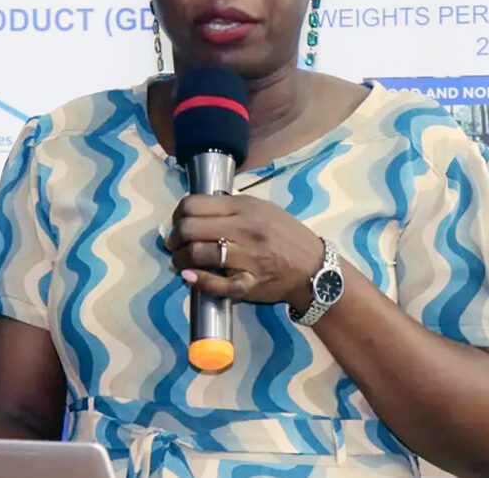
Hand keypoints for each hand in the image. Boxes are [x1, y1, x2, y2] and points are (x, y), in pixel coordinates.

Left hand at [163, 194, 324, 309]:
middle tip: (174, 244)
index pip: (194, 205)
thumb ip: (231, 207)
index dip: (178, 214)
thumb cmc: (285, 234)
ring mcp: (247, 258)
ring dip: (180, 260)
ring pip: (199, 254)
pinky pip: (218, 284)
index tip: (177, 222)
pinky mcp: (249, 284)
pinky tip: (189, 277)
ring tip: (180, 262)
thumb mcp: (262, 208)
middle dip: (174, 238)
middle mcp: (245, 230)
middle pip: (190, 229)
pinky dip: (198, 281)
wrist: (314, 267)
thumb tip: (195, 210)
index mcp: (245, 208)